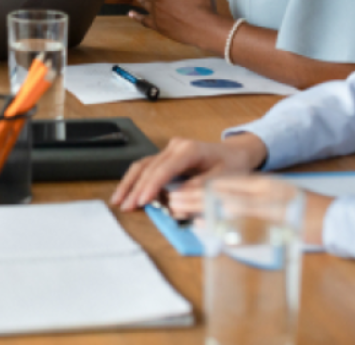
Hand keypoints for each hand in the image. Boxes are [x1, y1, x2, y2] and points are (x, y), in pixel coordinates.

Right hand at [111, 134, 267, 210]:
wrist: (236, 154)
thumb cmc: (231, 166)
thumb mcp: (222, 180)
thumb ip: (199, 189)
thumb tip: (176, 200)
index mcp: (189, 149)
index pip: (164, 168)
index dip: (151, 186)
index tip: (142, 201)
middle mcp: (176, 147)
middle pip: (149, 167)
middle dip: (136, 188)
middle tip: (126, 206)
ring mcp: (169, 150)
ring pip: (143, 165)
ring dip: (130, 184)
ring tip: (119, 201)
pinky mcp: (167, 157)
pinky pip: (148, 168)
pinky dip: (137, 181)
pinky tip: (127, 192)